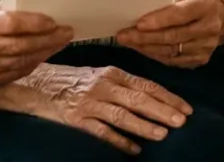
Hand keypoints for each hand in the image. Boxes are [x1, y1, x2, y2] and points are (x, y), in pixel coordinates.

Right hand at [0, 1, 75, 86]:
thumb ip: (6, 9)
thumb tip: (39, 7)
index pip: (10, 24)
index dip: (34, 23)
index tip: (53, 21)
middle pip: (20, 45)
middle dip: (48, 39)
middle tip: (67, 32)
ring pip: (22, 60)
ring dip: (46, 51)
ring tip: (61, 41)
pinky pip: (19, 71)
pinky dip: (36, 61)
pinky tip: (46, 52)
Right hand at [0, 64, 192, 154]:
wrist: (37, 85)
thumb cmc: (74, 80)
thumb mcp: (100, 75)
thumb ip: (124, 85)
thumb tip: (154, 98)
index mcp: (112, 73)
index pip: (146, 85)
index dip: (168, 97)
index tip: (186, 108)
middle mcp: (103, 86)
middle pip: (138, 99)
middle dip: (162, 111)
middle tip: (182, 122)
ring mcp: (89, 103)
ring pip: (121, 115)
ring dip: (144, 125)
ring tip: (163, 135)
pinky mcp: (76, 120)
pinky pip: (101, 132)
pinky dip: (118, 141)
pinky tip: (134, 150)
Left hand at [115, 0, 223, 67]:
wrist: (222, 15)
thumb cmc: (197, 0)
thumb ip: (168, 1)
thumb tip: (138, 9)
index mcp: (205, 5)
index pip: (180, 14)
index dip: (159, 20)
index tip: (138, 24)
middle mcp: (209, 27)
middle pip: (173, 36)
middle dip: (145, 37)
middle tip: (123, 36)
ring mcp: (206, 46)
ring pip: (171, 51)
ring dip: (146, 48)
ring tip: (128, 43)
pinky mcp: (201, 59)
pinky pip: (174, 61)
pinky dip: (155, 55)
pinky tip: (142, 49)